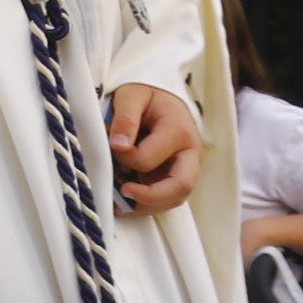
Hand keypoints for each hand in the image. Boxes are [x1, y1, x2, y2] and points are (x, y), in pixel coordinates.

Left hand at [109, 80, 202, 215]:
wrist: (163, 98)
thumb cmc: (147, 96)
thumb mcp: (132, 96)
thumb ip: (125, 118)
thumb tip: (118, 146)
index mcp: (179, 131)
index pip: (149, 159)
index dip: (126, 159)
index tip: (112, 148)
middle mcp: (191, 153)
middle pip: (181, 187)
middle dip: (149, 197)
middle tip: (122, 193)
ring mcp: (189, 168)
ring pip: (175, 199)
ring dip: (147, 206)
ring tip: (119, 203)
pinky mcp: (180, 177)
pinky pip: (168, 199)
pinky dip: (147, 205)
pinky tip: (125, 203)